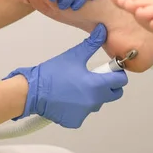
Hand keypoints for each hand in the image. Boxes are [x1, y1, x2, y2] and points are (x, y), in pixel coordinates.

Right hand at [4, 24, 127, 128]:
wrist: (32, 92)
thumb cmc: (52, 73)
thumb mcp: (74, 56)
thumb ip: (91, 44)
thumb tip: (102, 30)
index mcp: (96, 85)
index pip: (120, 81)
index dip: (117, 73)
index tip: (109, 69)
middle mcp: (93, 101)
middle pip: (113, 94)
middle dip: (109, 86)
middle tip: (95, 77)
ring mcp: (84, 113)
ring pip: (97, 103)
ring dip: (93, 96)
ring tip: (78, 87)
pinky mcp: (75, 121)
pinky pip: (84, 113)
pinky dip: (79, 107)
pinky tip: (69, 98)